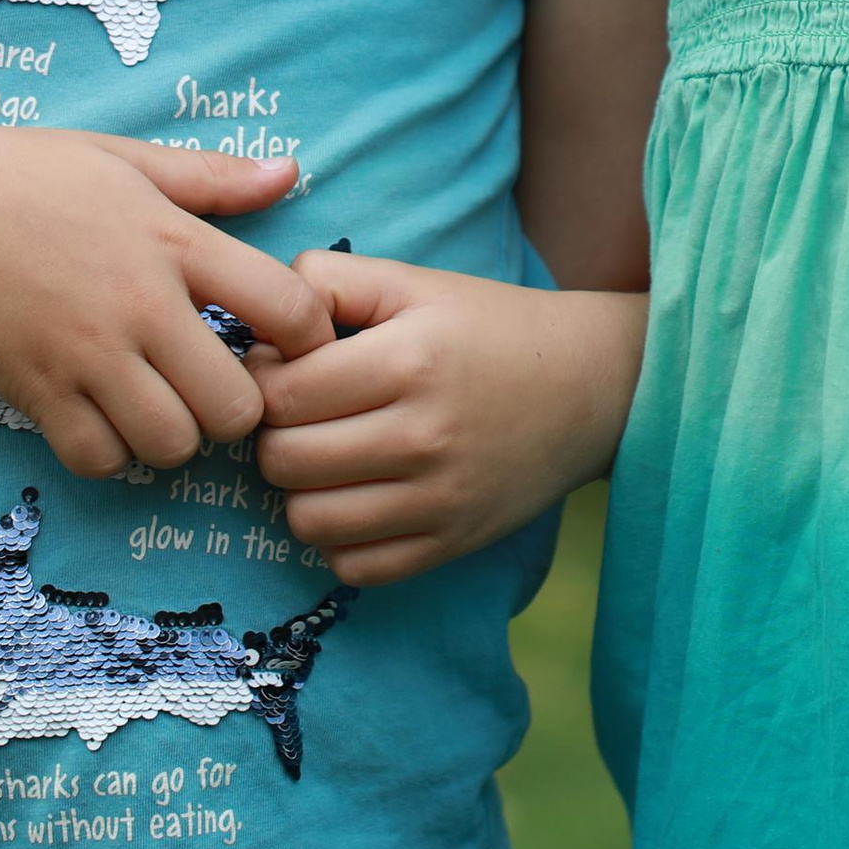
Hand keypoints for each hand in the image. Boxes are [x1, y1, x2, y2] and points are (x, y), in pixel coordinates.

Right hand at [0, 115, 333, 477]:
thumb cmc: (36, 175)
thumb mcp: (134, 162)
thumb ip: (216, 177)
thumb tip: (290, 172)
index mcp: (179, 243)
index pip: (287, 307)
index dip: (311, 337)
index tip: (295, 341)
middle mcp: (142, 307)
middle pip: (236, 406)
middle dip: (241, 408)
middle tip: (222, 385)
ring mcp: (86, 356)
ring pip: (171, 445)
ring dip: (178, 437)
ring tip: (167, 405)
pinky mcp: (33, 390)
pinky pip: (97, 459)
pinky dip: (112, 453)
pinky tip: (110, 419)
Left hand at [252, 249, 644, 584]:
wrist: (590, 384)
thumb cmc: (493, 328)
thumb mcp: (419, 284)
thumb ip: (333, 281)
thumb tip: (259, 319)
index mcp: (409, 361)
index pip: (280, 395)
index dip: (264, 378)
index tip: (283, 366)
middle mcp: (421, 435)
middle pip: (283, 460)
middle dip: (276, 433)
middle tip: (304, 413)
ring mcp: (438, 498)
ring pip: (307, 520)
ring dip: (304, 489)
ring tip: (331, 455)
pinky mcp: (451, 543)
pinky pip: (352, 566)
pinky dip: (343, 537)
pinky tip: (363, 496)